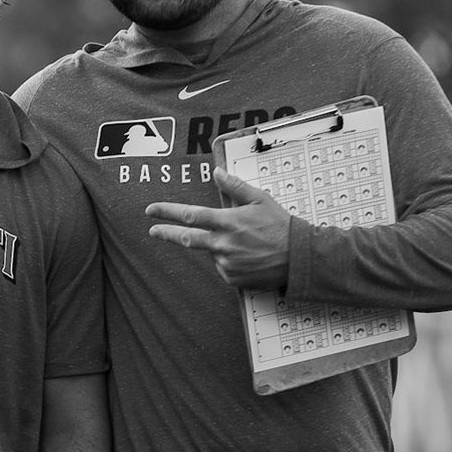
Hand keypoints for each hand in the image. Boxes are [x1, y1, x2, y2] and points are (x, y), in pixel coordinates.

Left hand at [146, 170, 292, 289]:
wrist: (299, 257)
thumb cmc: (281, 226)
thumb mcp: (260, 199)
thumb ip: (235, 186)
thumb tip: (217, 172)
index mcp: (228, 222)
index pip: (190, 215)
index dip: (167, 212)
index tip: (152, 211)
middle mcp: (223, 243)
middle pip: (187, 238)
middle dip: (167, 233)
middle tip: (154, 231)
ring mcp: (227, 262)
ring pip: (211, 252)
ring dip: (218, 246)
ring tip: (244, 242)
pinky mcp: (233, 278)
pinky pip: (223, 267)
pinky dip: (229, 260)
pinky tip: (247, 255)